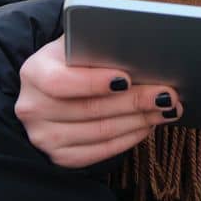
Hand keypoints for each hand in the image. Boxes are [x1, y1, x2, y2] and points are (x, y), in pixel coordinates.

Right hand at [15, 36, 183, 167]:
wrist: (48, 89)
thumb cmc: (70, 60)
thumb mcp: (74, 44)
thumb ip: (94, 42)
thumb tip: (134, 44)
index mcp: (33, 72)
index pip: (60, 82)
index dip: (94, 82)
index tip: (126, 78)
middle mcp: (33, 108)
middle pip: (89, 109)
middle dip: (134, 101)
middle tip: (166, 94)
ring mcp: (44, 137)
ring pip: (100, 132)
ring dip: (139, 121)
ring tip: (167, 109)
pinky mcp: (60, 157)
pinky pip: (100, 152)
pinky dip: (129, 138)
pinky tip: (148, 125)